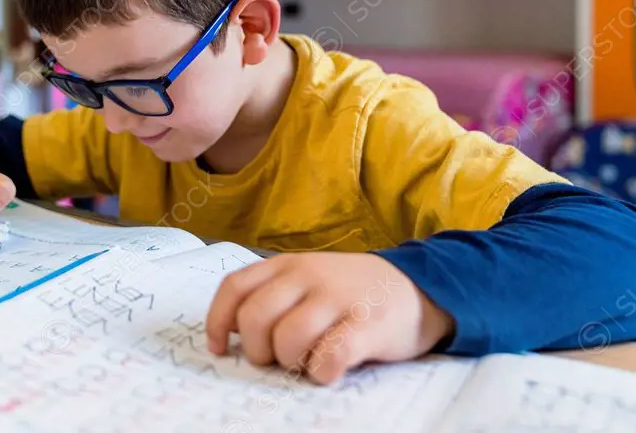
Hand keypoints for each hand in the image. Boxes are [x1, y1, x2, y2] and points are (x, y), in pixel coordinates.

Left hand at [205, 252, 453, 384]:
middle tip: (275, 359)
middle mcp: (308, 276)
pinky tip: (327, 370)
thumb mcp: (306, 279)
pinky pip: (332, 354)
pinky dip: (322, 371)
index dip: (218, 321)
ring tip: (306, 362)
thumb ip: (272, 295)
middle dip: (257, 349)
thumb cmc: (350, 291)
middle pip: (255, 317)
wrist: (417, 286)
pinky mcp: (368, 325)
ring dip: (290, 361)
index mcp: (286, 265)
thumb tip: (229, 330)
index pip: (235, 288)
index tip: (219, 348)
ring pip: (288, 337)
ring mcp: (338, 298)